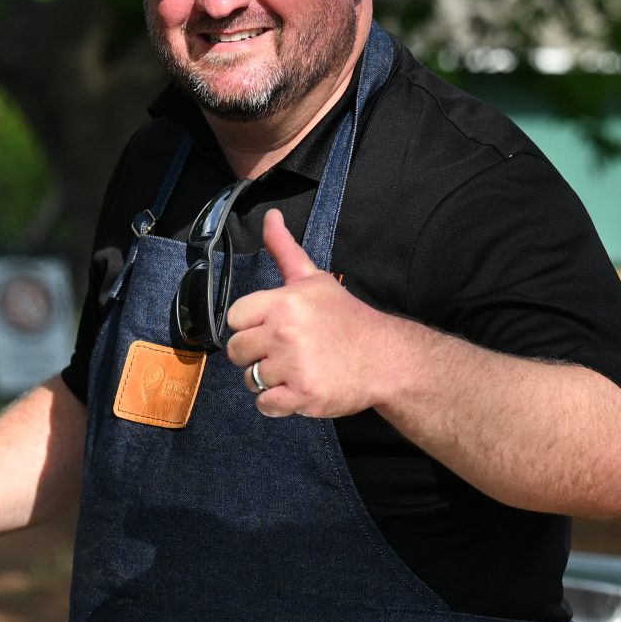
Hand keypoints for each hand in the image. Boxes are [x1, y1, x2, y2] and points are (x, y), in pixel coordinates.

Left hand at [224, 208, 421, 419]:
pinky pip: (265, 405)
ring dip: (266, 380)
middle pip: (237, 350)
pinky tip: (295, 391)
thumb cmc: (345, 317)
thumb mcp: (314, 279)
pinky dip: (276, 403)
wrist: (386, 358)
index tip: (271, 327)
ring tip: (292, 371)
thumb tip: (269, 216)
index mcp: (284, 302)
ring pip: (250, 379)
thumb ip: (284, 250)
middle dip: (255, 354)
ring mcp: (294, 366)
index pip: (234, 317)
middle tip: (282, 352)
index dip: (250, 324)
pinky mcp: (304, 396)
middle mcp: (285, 332)